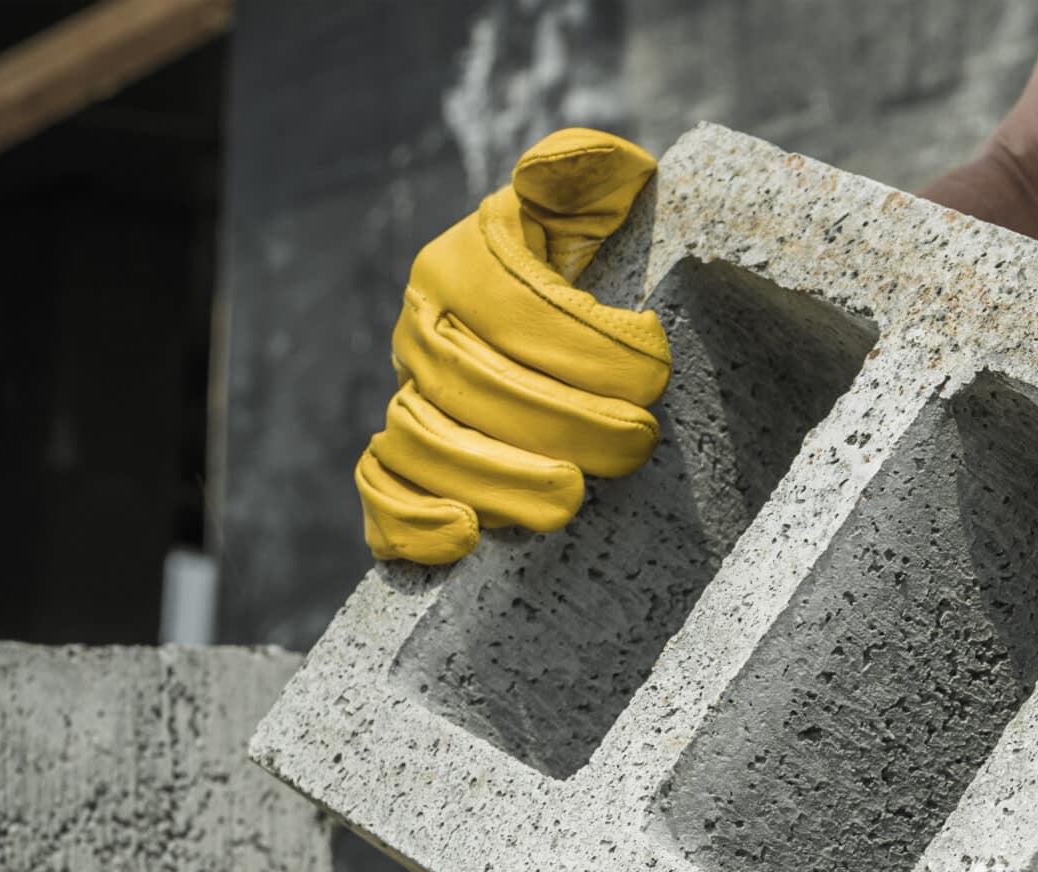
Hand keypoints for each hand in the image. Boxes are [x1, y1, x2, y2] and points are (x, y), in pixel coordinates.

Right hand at [355, 129, 670, 565]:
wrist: (545, 308)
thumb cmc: (580, 252)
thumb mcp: (588, 195)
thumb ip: (581, 172)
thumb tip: (566, 171)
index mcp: (463, 263)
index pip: (516, 308)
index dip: (588, 345)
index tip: (655, 368)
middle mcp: (424, 329)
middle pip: (474, 384)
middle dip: (564, 420)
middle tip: (636, 441)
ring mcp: (407, 395)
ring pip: (424, 442)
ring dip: (497, 477)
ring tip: (570, 497)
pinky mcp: (403, 457)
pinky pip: (382, 492)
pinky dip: (411, 519)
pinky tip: (467, 534)